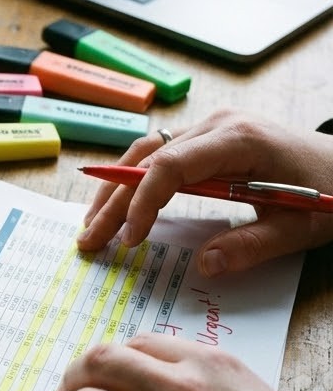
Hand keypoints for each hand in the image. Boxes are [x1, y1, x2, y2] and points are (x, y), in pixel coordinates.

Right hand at [76, 110, 332, 275]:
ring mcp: (210, 128)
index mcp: (239, 139)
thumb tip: (205, 265)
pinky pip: (158, 155)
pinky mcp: (208, 139)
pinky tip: (117, 206)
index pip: (170, 166)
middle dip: (113, 202)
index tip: (129, 241)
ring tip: (91, 225)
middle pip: (146, 158)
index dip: (142, 204)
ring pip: (144, 153)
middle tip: (89, 241)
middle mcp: (217, 125)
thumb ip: (253, 245)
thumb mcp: (301, 227)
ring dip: (114, 190)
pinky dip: (132, 181)